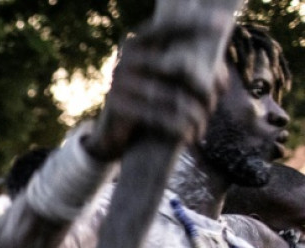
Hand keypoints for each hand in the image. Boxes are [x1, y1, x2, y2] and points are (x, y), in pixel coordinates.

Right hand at [84, 15, 230, 160]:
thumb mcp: (167, 83)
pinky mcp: (118, 107)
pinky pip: (158, 117)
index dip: (195, 24)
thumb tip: (221, 83)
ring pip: (173, 98)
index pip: (167, 27)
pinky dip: (178, 128)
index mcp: (137, 44)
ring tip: (201, 127)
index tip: (223, 23)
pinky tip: (189, 136)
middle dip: (204, 89)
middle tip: (212, 106)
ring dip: (194, 116)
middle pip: (181, 68)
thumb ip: (193, 73)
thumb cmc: (147, 102)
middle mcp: (126, 59)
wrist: (112, 133)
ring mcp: (119, 83)